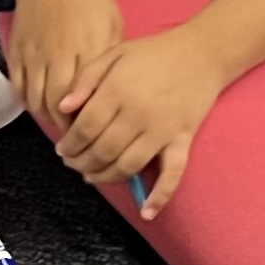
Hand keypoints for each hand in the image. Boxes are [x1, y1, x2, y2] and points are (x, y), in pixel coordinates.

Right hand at [4, 0, 127, 130]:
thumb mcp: (112, 24)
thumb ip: (110, 60)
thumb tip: (112, 91)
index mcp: (88, 49)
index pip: (87, 98)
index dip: (89, 122)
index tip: (96, 132)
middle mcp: (59, 55)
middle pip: (58, 106)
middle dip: (67, 128)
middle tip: (78, 138)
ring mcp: (34, 55)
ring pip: (36, 102)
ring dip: (47, 119)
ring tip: (60, 126)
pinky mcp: (17, 53)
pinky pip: (18, 88)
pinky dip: (29, 103)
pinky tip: (40, 106)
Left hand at [56, 26, 232, 215]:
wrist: (202, 52)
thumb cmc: (153, 53)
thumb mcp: (113, 54)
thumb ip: (85, 80)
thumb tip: (62, 108)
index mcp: (118, 91)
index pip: (85, 128)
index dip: (69, 144)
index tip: (62, 149)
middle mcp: (139, 114)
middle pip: (102, 151)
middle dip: (82, 163)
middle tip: (72, 164)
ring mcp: (162, 130)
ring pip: (128, 166)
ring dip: (105, 177)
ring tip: (91, 177)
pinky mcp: (182, 140)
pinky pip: (173, 173)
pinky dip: (160, 195)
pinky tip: (147, 212)